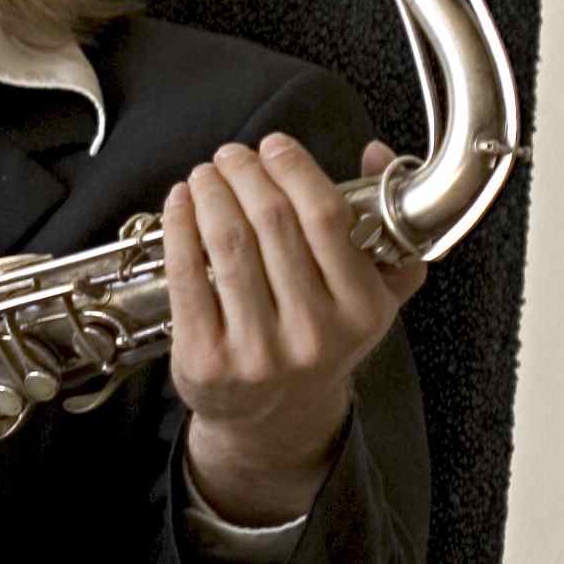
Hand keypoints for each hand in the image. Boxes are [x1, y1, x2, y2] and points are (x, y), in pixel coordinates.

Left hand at [161, 135, 427, 524]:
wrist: (274, 417)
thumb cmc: (321, 338)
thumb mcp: (371, 294)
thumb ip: (385, 226)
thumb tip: (377, 153)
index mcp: (362, 310)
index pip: (327, 219)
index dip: (294, 171)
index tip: (273, 145)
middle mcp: (313, 333)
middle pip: (271, 225)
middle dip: (245, 175)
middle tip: (230, 154)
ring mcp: (257, 351)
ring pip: (227, 246)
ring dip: (210, 194)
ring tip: (205, 173)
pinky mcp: (205, 360)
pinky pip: (186, 277)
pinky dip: (178, 229)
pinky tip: (179, 203)